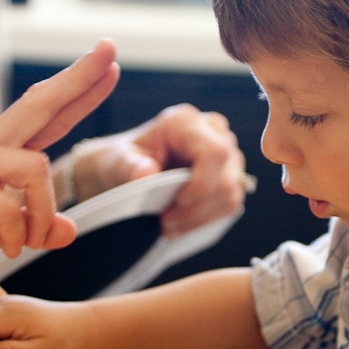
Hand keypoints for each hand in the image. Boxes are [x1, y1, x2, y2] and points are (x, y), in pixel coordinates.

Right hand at [0, 40, 120, 275]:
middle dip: (79, 78)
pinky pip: (5, 204)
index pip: (45, 112)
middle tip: (110, 50)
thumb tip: (67, 230)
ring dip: (44, 208)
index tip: (108, 62)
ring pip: (35, 166)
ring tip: (29, 238)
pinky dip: (15, 231)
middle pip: (40, 104)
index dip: (78, 89)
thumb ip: (29, 226)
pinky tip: (6, 246)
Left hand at [68, 104, 247, 236]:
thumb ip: (130, 166)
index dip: (203, 183)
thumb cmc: (125, 161)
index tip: (178, 202)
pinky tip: (182, 223)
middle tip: (165, 223)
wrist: (130, 168)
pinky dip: (206, 219)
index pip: (215, 152)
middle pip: (226, 178)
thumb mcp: (118, 162)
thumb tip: (147, 174)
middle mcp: (213, 132)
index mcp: (186, 123)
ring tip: (169, 225)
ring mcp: (227, 153)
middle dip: (196, 209)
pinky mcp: (230, 174)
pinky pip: (230, 203)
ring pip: (230, 194)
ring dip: (201, 217)